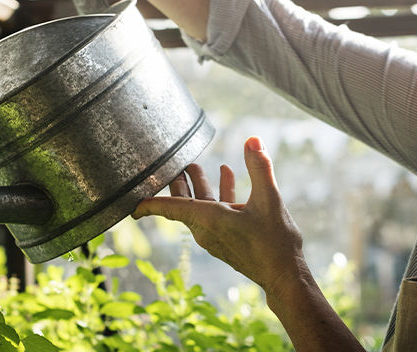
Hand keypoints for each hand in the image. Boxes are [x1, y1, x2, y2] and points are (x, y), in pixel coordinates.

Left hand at [132, 137, 307, 296]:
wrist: (284, 277)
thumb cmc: (275, 243)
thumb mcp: (270, 200)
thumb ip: (260, 168)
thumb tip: (252, 140)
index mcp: (208, 219)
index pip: (169, 207)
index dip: (149, 203)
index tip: (132, 204)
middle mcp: (205, 228)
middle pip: (181, 201)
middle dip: (176, 181)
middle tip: (170, 162)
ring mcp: (214, 234)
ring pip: (198, 205)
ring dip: (199, 185)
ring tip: (196, 166)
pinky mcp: (224, 238)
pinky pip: (213, 212)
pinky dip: (217, 195)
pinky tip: (226, 175)